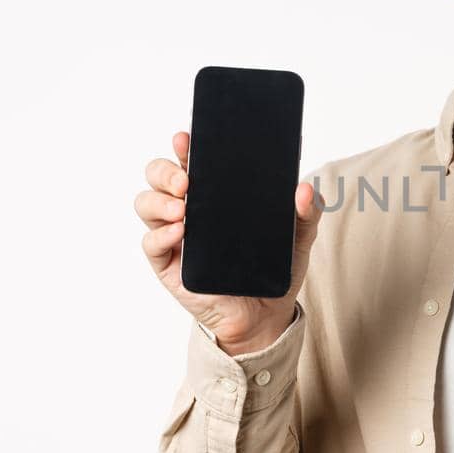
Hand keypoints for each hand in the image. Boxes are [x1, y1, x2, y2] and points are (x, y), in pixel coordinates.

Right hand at [135, 130, 323, 353]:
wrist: (266, 314)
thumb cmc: (274, 268)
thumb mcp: (298, 237)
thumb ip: (307, 212)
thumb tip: (304, 189)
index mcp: (213, 193)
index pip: (191, 160)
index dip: (184, 146)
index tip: (187, 138)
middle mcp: (188, 208)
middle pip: (158, 176)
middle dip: (166, 170)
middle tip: (187, 180)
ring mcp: (174, 236)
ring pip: (146, 204)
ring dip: (159, 200)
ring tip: (182, 208)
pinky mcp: (168, 265)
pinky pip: (151, 244)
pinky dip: (160, 235)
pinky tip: (180, 233)